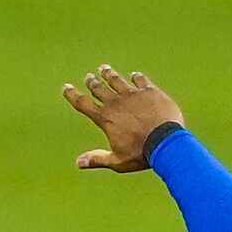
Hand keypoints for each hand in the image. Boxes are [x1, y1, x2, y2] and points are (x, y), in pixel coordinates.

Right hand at [64, 64, 185, 173]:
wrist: (166, 142)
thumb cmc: (141, 154)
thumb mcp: (118, 161)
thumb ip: (98, 159)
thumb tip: (78, 163)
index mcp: (105, 118)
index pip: (83, 103)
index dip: (72, 95)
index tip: (66, 87)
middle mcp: (116, 103)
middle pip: (98, 88)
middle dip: (92, 82)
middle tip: (89, 77)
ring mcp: (133, 94)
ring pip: (116, 80)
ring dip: (108, 74)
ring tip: (104, 69)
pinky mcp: (150, 91)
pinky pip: (140, 80)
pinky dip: (136, 77)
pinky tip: (134, 75)